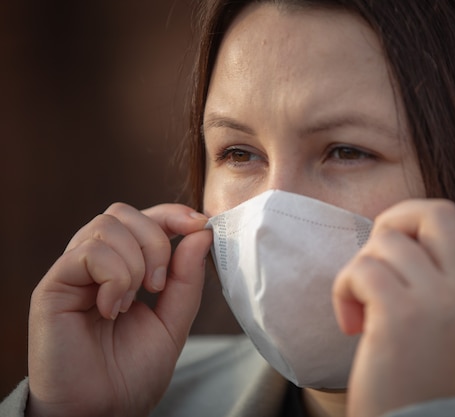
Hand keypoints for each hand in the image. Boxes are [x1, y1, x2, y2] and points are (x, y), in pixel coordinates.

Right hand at [26, 203, 211, 416]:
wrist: (103, 412)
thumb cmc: (133, 372)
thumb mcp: (174, 321)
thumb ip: (187, 278)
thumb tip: (201, 233)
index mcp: (123, 267)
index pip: (144, 218)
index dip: (172, 214)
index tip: (200, 225)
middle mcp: (95, 264)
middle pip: (124, 213)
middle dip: (156, 241)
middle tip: (159, 285)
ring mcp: (72, 272)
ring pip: (107, 226)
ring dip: (135, 263)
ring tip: (132, 304)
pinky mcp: (53, 286)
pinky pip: (89, 252)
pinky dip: (114, 278)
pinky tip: (112, 309)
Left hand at [333, 199, 454, 416]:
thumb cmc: (421, 381)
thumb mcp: (452, 327)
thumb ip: (440, 282)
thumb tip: (398, 239)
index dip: (422, 223)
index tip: (399, 256)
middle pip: (434, 211)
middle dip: (395, 220)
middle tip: (376, 259)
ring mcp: (436, 301)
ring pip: (387, 240)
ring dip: (359, 268)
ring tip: (360, 306)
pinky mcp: (400, 315)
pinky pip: (362, 269)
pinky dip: (344, 289)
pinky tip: (351, 324)